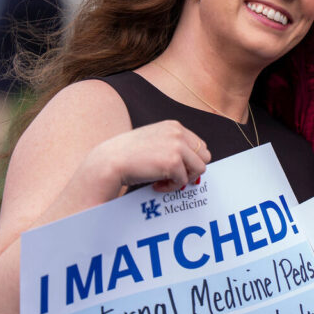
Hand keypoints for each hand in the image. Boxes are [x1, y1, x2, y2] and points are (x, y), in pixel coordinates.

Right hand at [91, 120, 211, 194]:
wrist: (110, 161)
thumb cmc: (128, 154)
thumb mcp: (154, 141)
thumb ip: (173, 146)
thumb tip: (195, 164)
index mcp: (174, 126)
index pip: (199, 145)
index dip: (191, 161)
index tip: (176, 169)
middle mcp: (178, 132)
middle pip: (204, 156)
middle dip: (191, 169)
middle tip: (173, 177)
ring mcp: (177, 146)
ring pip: (199, 168)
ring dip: (183, 179)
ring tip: (164, 181)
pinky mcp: (174, 162)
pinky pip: (184, 180)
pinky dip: (171, 187)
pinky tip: (155, 184)